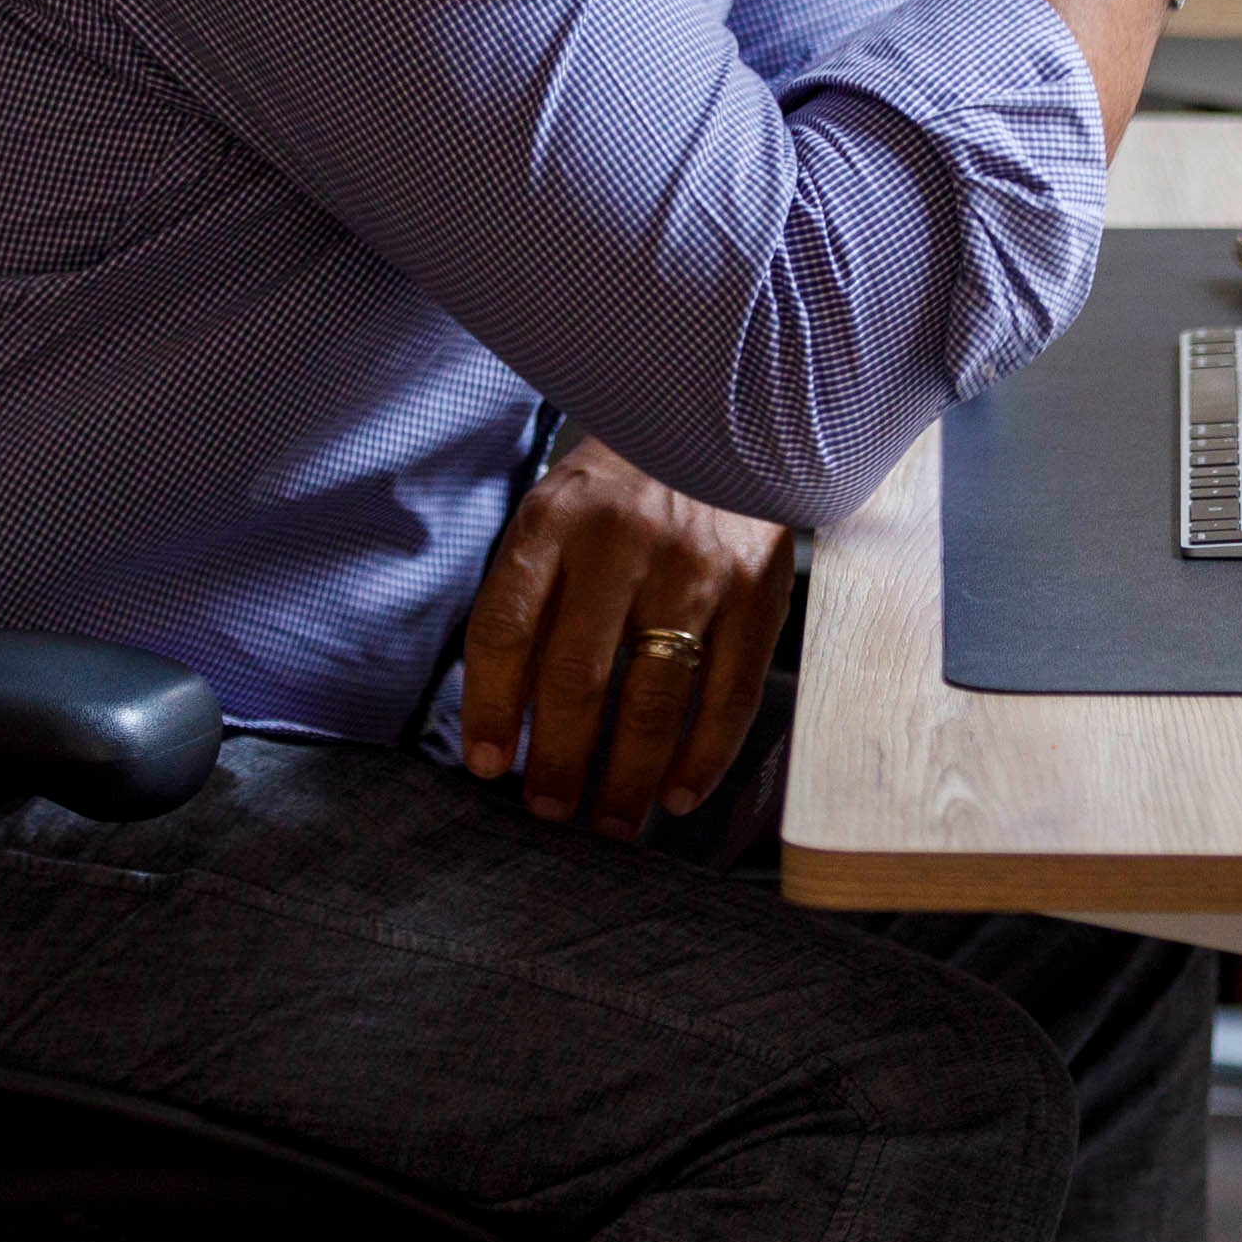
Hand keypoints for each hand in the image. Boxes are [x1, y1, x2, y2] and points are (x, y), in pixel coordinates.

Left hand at [458, 437, 792, 835]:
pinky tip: (678, 796)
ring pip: (652, 700)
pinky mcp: (756, 589)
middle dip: (556, 760)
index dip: (488, 708)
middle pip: (575, 678)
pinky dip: (703, 757)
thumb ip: (531, 598)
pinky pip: (728, 694)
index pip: (504, 629)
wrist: (725, 417)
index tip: (485, 766)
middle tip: (547, 810)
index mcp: (554, 520)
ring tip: (610, 824)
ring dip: (626, 778)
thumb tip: (506, 718)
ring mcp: (694, 567)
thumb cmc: (622, 486)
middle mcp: (621, 543)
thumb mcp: (558, 511)